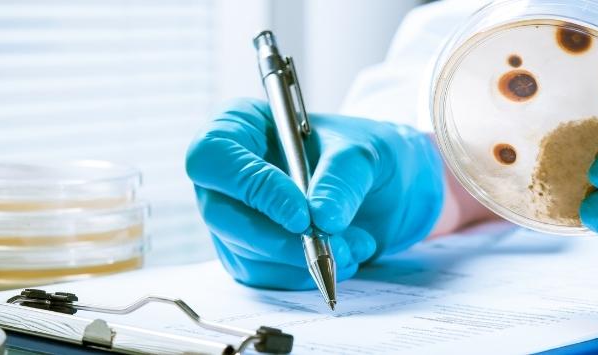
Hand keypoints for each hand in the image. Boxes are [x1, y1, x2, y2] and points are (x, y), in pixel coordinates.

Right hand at [186, 98, 443, 289]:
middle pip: (220, 213)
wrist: (384, 188)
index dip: (251, 187)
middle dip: (277, 238)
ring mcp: (232, 215)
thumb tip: (321, 218)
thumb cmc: (362, 152)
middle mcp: (226, 173)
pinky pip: (262, 275)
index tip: (301, 214)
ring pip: (243, 251)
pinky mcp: (248, 252)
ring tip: (354, 246)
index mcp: (239, 126)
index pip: (214, 156)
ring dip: (300, 260)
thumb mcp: (363, 151)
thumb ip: (341, 179)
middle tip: (329, 243)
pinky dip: (303, 274)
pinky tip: (340, 258)